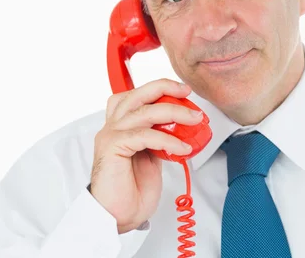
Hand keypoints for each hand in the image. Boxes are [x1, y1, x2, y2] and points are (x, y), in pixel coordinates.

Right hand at [90, 79, 203, 233]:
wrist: (117, 216)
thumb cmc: (132, 189)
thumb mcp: (152, 155)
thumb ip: (159, 137)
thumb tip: (181, 126)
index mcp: (121, 125)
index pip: (137, 95)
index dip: (159, 88)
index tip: (183, 92)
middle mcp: (113, 126)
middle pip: (138, 94)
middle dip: (165, 88)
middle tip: (186, 93)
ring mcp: (111, 135)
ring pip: (144, 111)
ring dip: (174, 113)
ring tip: (194, 120)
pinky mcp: (112, 148)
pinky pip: (145, 135)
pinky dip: (168, 139)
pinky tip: (182, 148)